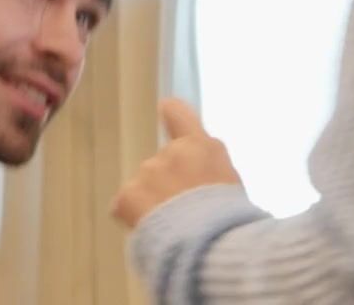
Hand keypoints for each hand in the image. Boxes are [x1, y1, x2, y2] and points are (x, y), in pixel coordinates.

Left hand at [111, 97, 242, 227]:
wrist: (211, 244)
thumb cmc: (230, 221)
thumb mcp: (230, 186)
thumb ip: (208, 172)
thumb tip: (199, 177)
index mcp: (203, 147)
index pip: (180, 114)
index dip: (172, 113)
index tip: (165, 109)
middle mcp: (172, 151)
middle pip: (162, 166)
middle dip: (166, 185)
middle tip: (182, 214)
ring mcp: (148, 171)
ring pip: (143, 188)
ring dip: (151, 204)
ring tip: (171, 227)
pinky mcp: (128, 194)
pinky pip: (123, 207)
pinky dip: (132, 219)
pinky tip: (151, 232)